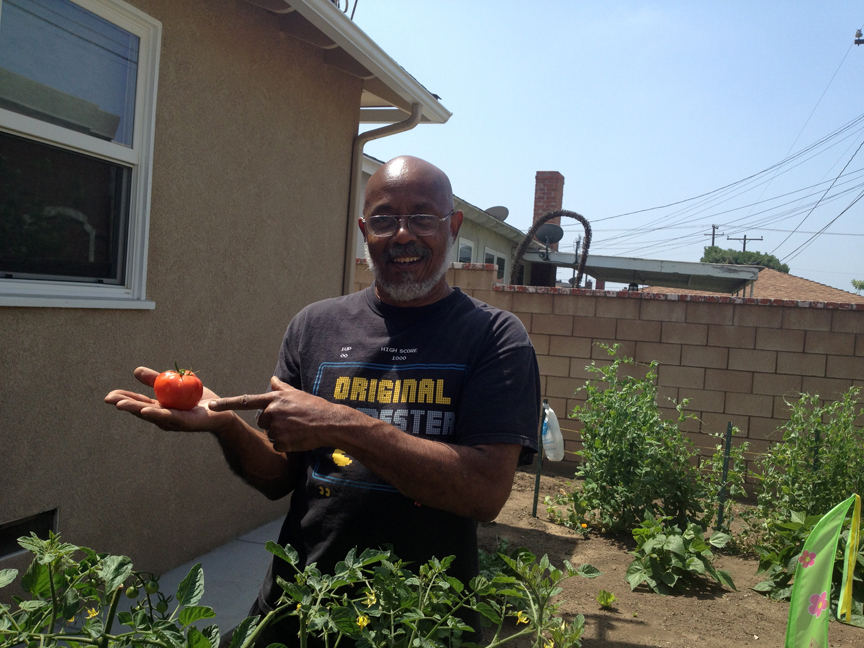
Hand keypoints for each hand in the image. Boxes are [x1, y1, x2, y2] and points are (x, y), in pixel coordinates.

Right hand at [105, 367, 235, 432]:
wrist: (221, 412)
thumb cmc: (198, 400)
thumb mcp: (175, 385)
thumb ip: (157, 380)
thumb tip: (136, 371)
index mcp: (160, 408)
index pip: (139, 403)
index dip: (124, 399)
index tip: (109, 396)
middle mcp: (164, 417)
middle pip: (141, 410)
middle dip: (125, 404)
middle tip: (109, 399)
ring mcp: (174, 421)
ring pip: (152, 414)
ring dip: (136, 409)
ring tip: (121, 404)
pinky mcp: (186, 422)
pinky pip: (170, 417)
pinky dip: (157, 414)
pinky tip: (146, 411)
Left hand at [208, 376, 348, 451]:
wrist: (330, 423)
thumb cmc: (314, 407)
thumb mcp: (297, 394)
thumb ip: (281, 388)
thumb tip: (272, 378)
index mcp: (274, 399)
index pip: (245, 401)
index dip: (226, 404)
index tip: (211, 406)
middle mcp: (272, 412)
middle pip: (262, 421)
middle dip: (273, 422)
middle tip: (292, 420)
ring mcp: (276, 428)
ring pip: (270, 434)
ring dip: (281, 433)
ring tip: (297, 428)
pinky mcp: (281, 442)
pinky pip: (277, 445)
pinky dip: (286, 444)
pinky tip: (297, 438)